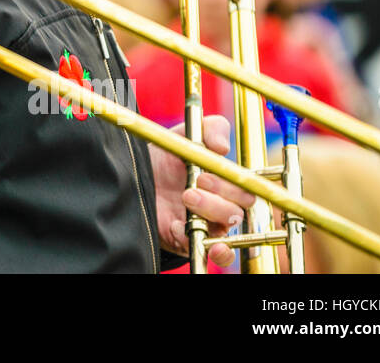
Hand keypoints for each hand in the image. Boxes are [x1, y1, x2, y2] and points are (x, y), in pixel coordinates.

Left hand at [150, 115, 255, 267]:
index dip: (232, 186)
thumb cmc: (167, 155)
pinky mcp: (187, 240)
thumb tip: (223, 147)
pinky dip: (199, 244)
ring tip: (186, 197)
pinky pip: (204, 251)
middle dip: (218, 201)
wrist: (132, 173)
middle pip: (238, 213)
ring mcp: (205, 225)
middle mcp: (220, 206)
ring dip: (210, 215)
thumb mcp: (186, 134)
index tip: (204, 175)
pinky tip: (180, 228)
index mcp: (226, 184)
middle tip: (190, 188)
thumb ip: (209, 129)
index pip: (246, 192)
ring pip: (225, 232)